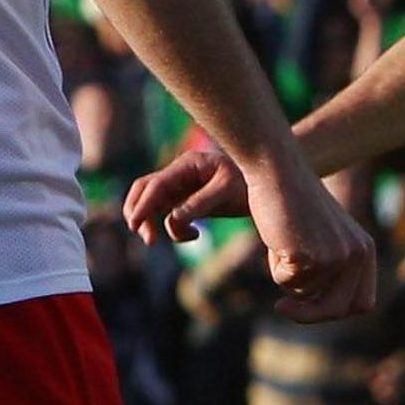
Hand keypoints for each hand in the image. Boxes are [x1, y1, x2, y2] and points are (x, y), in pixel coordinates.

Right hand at [124, 140, 248, 239]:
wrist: (268, 186)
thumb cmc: (249, 183)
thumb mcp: (228, 191)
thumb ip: (200, 202)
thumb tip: (173, 216)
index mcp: (188, 165)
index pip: (156, 184)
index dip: (143, 204)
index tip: (136, 225)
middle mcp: (180, 173)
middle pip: (144, 190)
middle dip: (139, 212)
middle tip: (148, 238)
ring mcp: (182, 187)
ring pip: (153, 204)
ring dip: (152, 224)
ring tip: (164, 240)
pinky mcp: (188, 200)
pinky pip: (170, 216)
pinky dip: (175, 229)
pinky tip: (195, 235)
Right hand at [246, 163, 376, 322]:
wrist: (278, 172)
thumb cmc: (293, 204)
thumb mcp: (322, 239)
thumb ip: (329, 271)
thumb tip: (320, 311)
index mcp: (366, 250)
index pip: (362, 303)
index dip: (335, 311)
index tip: (310, 307)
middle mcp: (357, 255)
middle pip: (337, 310)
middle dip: (307, 315)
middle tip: (280, 306)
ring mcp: (336, 257)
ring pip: (304, 295)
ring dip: (286, 278)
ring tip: (283, 243)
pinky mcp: (311, 256)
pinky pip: (286, 281)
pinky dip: (275, 266)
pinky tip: (277, 238)